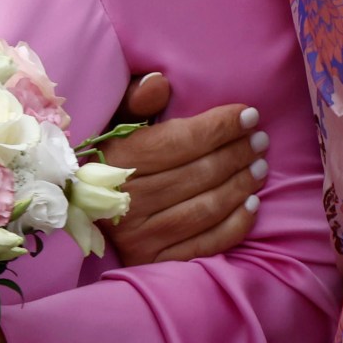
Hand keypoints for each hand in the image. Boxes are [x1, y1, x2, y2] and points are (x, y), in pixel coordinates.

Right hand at [100, 73, 265, 264]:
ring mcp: (139, 236)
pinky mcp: (154, 261)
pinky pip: (207, 243)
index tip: (249, 114)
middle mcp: (125, 201)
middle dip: (236, 153)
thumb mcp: (112, 126)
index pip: (178, 141)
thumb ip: (135, 102)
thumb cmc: (108, 163)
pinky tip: (252, 204)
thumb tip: (161, 81)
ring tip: (260, 167)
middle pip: (197, 174)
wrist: (82, 216)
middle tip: (260, 141)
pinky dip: (236, 223)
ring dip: (241, 185)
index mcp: (113, 163)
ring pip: (206, 207)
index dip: (219, 126)